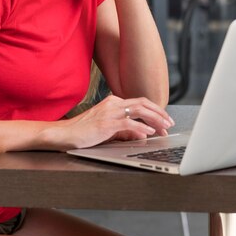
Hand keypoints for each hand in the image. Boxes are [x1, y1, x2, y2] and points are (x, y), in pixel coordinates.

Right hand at [54, 95, 174, 149]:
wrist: (65, 134)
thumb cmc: (84, 132)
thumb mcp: (108, 128)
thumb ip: (124, 129)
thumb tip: (142, 133)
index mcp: (113, 102)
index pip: (140, 102)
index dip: (155, 111)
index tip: (164, 120)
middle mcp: (114, 103)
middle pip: (143, 103)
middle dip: (159, 113)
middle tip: (170, 123)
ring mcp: (110, 112)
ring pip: (139, 111)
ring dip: (155, 119)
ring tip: (164, 127)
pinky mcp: (107, 122)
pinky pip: (129, 123)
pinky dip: (141, 128)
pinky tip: (149, 133)